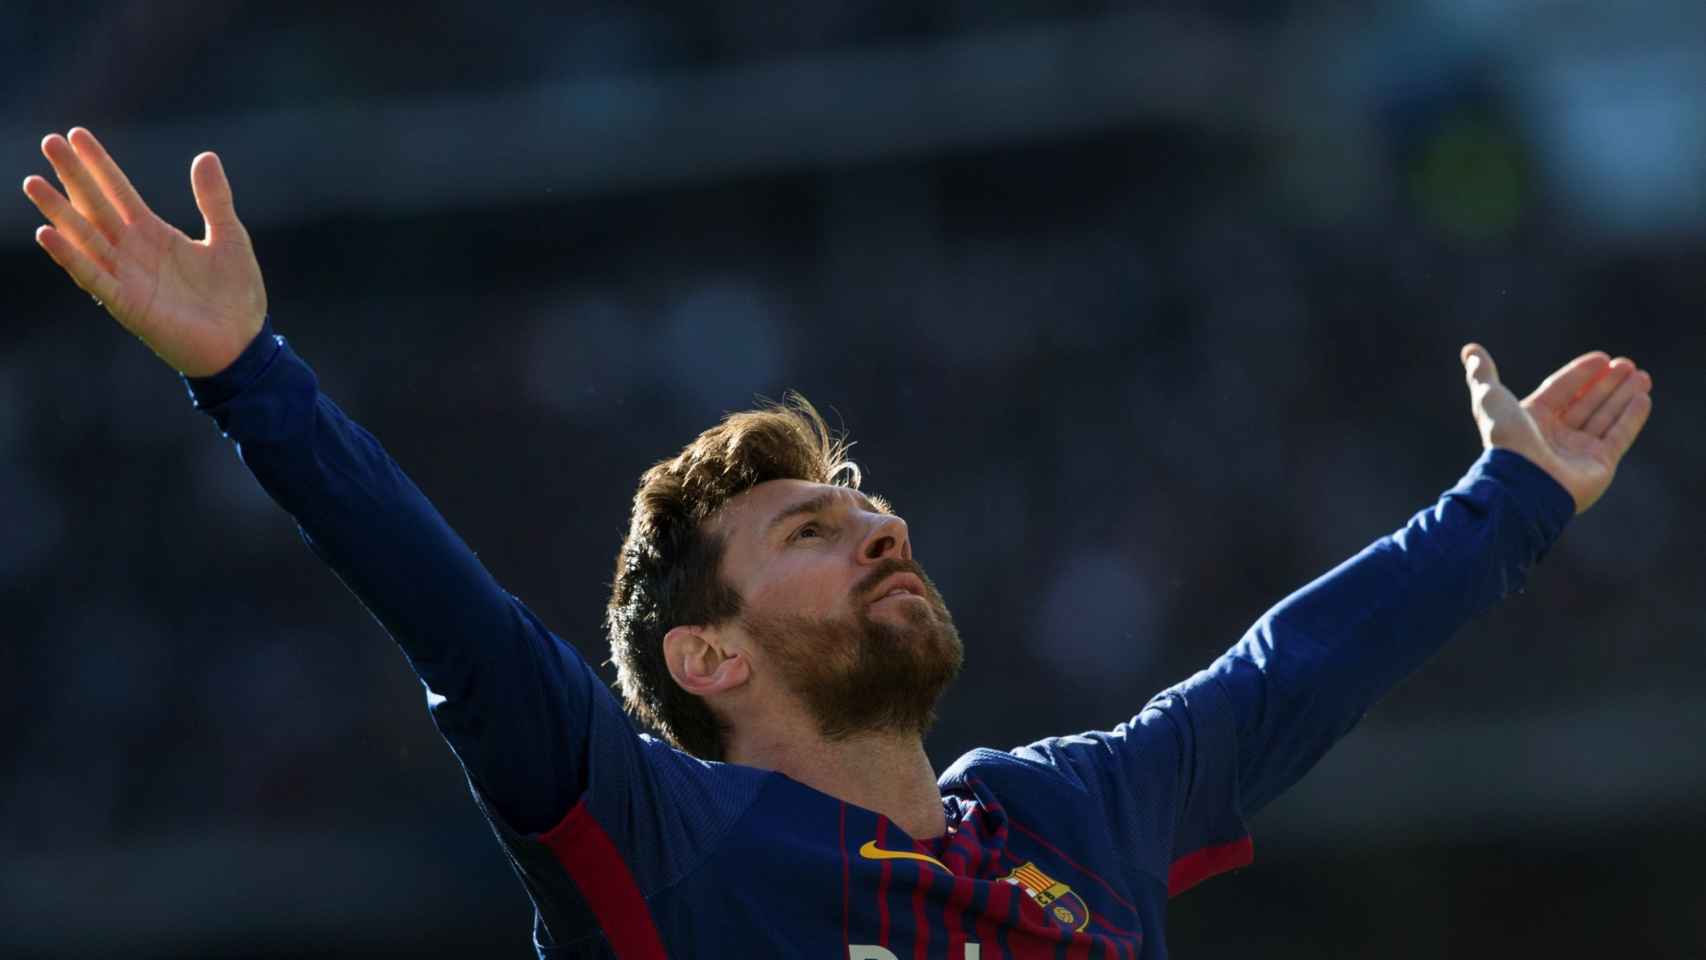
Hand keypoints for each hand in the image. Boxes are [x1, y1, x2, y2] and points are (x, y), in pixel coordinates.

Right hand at [22, 127, 266, 376]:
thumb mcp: (230, 238)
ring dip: (59, 211)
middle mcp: (133, 251)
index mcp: (154, 234)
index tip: (75, 134)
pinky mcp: (127, 304)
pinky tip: (48, 233)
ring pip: (84, 237)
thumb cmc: (236, 295)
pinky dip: (70, 256)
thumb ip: (214, 200)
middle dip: (72, 175)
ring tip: (33, 182)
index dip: (98, 164)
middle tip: (48, 141)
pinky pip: (92, 277)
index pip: (118, 191)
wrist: (243, 344)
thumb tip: (206, 155)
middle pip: (95, 206)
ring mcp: (126, 277)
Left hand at [1461, 343, 1652, 514]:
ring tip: (1642, 375)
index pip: (1561, 389)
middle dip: (1608, 383)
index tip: (1602, 357)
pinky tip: (1643, 397)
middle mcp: (1555, 435)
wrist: (1523, 481)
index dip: (1581, 373)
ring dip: (1623, 395)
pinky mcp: (1599, 465)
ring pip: (1605, 416)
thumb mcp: (1490, 398)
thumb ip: (1482, 373)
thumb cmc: (1506, 438)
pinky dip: (1631, 417)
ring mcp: (1578, 451)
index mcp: (1531, 419)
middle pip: (1586, 402)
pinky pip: (1619, 436)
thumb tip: (1470, 349)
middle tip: (1628, 364)